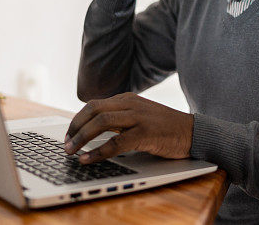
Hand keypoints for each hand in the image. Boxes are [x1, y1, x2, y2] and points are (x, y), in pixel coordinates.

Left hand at [64, 92, 193, 163]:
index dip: (77, 120)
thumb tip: (92, 129)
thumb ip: (120, 117)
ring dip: (81, 138)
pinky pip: (115, 142)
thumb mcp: (140, 116)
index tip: (68, 134)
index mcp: (127, 98)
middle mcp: (131, 104)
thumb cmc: (165, 128)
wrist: (193, 132)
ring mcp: (138, 117)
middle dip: (74, 127)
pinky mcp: (145, 133)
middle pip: (93, 110)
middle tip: (66, 143)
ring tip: (71, 151)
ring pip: (101, 122)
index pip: (94, 105)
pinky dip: (98, 152)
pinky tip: (88, 159)